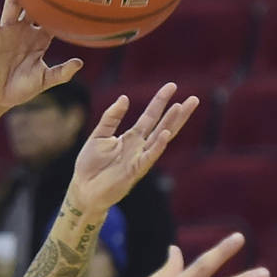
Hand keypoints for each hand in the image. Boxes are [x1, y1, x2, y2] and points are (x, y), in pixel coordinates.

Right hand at [0, 0, 83, 111]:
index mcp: (39, 39)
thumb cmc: (21, 88)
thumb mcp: (45, 79)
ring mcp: (7, 32)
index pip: (52, 18)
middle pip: (33, 7)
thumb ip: (62, 72)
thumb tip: (80, 63)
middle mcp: (24, 31)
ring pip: (12, 7)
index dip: (61, 7)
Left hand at [69, 83, 198, 211]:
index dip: (160, 101)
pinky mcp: (135, 171)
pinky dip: (157, 146)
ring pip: (160, 139)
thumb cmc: (90, 165)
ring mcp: (139, 159)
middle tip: (192, 98)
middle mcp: (139, 147)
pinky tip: (166, 135)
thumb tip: (124, 97)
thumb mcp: (99, 135)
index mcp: (131, 137)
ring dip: (172, 124)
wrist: (83, 189)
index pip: (150, 116)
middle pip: (162, 126)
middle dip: (177, 113)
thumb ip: (111, 118)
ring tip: (182, 108)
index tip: (172, 86)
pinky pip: (148, 157)